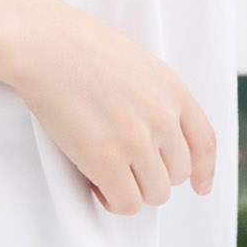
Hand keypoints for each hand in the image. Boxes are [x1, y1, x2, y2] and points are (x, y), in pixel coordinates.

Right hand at [1, 0, 216, 215]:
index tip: (198, 187)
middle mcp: (163, 117)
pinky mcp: (106, 160)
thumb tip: (161, 138)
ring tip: (105, 172)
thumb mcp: (136, 63)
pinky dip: (111, 200)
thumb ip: (156, 98)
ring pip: (155, 194)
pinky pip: (125, 203)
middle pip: (178, 174)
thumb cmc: (77, 46)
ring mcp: (137, 140)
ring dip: (132, 189)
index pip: (204, 143)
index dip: (204, 172)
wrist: (42, 43)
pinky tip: (94, 182)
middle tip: (124, 166)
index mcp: (173, 90)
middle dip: (153, 175)